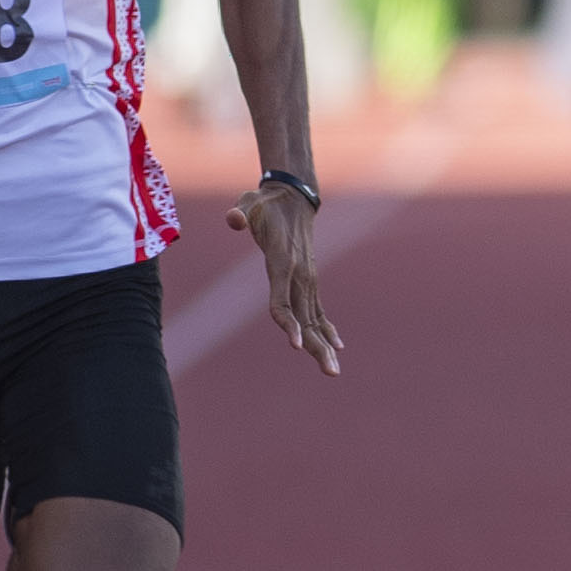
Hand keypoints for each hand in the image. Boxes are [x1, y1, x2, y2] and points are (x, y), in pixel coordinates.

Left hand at [225, 181, 341, 372]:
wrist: (294, 199)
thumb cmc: (266, 204)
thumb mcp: (250, 202)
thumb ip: (240, 212)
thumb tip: (234, 219)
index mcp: (283, 262)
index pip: (284, 299)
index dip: (288, 322)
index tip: (295, 344)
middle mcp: (299, 276)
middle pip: (306, 319)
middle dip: (316, 346)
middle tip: (329, 371)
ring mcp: (307, 280)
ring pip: (315, 320)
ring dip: (324, 346)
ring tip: (332, 371)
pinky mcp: (309, 282)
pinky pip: (319, 311)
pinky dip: (327, 330)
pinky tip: (336, 347)